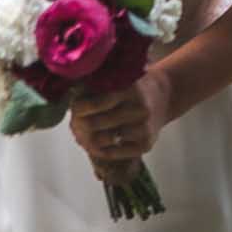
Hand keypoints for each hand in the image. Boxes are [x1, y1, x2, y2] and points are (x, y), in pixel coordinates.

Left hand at [70, 70, 170, 186]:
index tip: (73, 110)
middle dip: (78, 127)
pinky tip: (95, 145)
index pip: (93, 103)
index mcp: (129, 89)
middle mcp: (139, 109)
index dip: (77, 109)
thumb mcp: (119, 78)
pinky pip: (113, 153)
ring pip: (102, 141)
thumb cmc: (133, 88)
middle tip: (74, 126)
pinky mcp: (146, 144)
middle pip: (94, 124)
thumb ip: (96, 86)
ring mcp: (143, 128)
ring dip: (87, 141)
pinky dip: (100, 151)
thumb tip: (67, 99)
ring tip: (82, 136)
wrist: (164, 96)